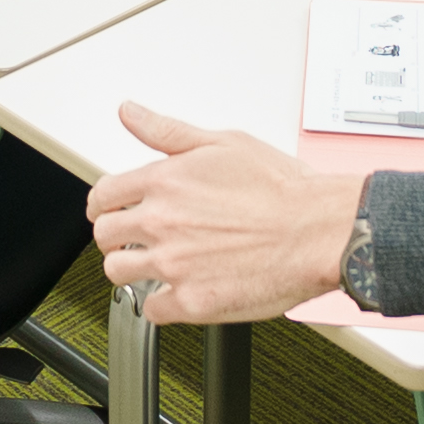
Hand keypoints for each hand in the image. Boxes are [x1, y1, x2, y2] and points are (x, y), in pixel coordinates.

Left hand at [89, 105, 359, 325]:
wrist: (320, 230)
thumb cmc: (284, 189)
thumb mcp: (224, 142)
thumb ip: (167, 132)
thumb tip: (130, 113)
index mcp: (165, 181)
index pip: (103, 196)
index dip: (104, 205)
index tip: (111, 211)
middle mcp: (161, 222)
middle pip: (105, 236)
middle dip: (117, 237)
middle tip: (136, 240)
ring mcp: (174, 264)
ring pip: (119, 274)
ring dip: (133, 270)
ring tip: (157, 266)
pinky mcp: (192, 301)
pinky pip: (153, 310)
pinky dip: (163, 304)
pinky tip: (180, 291)